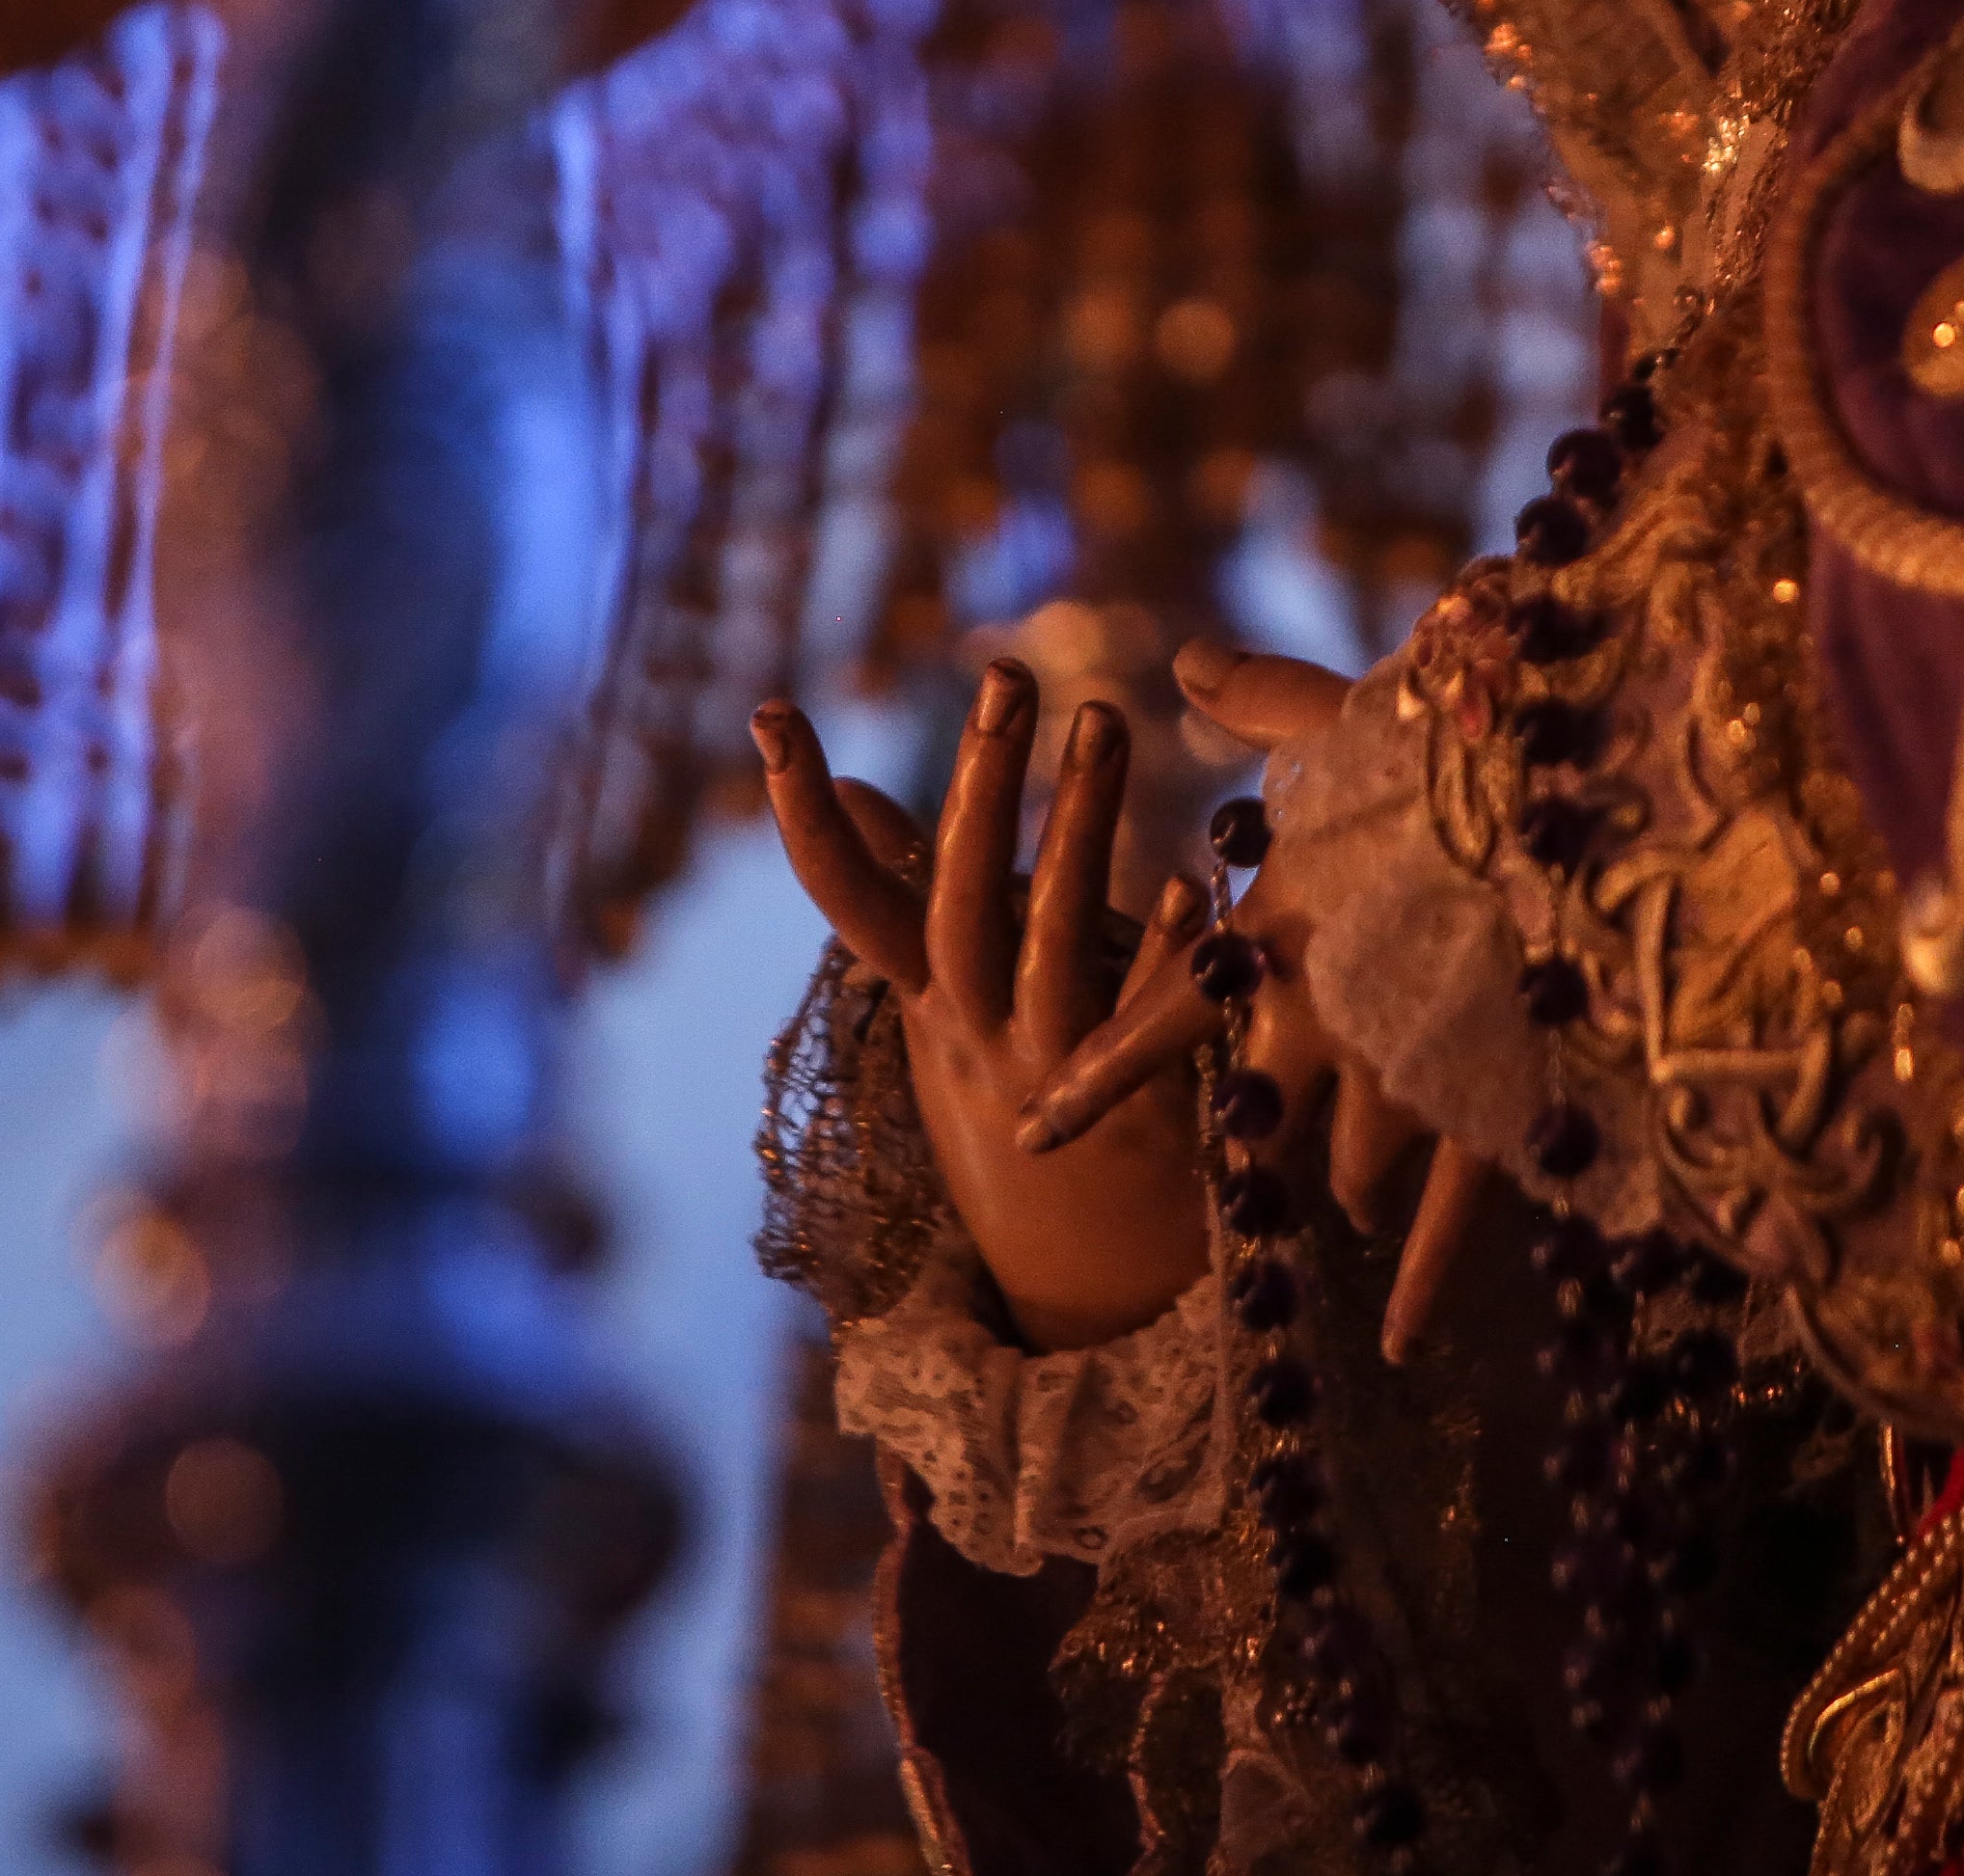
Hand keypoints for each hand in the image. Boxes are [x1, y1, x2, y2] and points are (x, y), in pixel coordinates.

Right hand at [757, 662, 1207, 1351]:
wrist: (1093, 1289)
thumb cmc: (1020, 1102)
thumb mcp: (948, 1003)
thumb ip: (912, 891)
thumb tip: (849, 785)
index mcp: (928, 999)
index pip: (849, 897)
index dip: (803, 815)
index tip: (769, 714)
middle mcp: (975, 1036)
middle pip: (959, 904)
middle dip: (978, 784)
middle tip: (1005, 674)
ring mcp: (1054, 1075)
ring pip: (1054, 947)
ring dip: (1078, 832)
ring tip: (1105, 721)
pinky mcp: (1145, 1110)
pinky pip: (1154, 1027)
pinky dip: (1168, 952)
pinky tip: (1194, 880)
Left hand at [1022, 639, 1491, 1363]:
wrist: (1568, 795)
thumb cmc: (1453, 741)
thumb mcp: (1344, 718)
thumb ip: (1265, 703)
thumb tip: (1194, 664)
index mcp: (1274, 930)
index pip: (1158, 1024)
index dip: (1097, 1078)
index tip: (1035, 1125)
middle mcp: (1319, 1016)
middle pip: (1262, 1118)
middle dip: (1266, 1139)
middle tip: (1271, 1148)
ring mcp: (1402, 1073)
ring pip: (1347, 1169)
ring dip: (1348, 1181)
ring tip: (1358, 1193)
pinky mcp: (1485, 1107)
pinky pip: (1444, 1223)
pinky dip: (1417, 1287)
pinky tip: (1395, 1344)